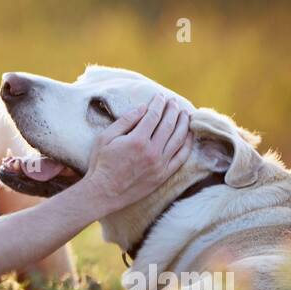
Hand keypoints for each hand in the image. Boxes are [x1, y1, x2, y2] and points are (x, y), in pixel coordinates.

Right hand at [72, 94, 192, 215]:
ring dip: (184, 124)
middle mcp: (152, 151)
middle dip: (172, 110)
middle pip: (168, 125)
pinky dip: (187, 145)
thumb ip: (125, 121)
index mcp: (137, 140)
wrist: (104, 192)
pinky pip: (181, 158)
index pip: (153, 116)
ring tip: (186, 114)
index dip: (158, 104)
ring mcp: (160, 165)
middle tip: (174, 102)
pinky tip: (189, 136)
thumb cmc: (101, 164)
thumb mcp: (105, 138)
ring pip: (178, 139)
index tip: (160, 96)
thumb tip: (143, 107)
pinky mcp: (163, 175)